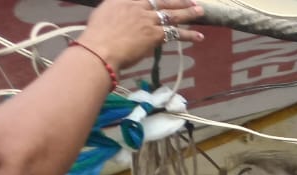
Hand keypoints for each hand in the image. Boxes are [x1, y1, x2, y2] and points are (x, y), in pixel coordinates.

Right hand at [82, 0, 205, 70]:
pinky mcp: (154, 34)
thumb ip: (116, 10)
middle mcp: (137, 7)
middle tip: (192, 1)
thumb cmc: (96, 36)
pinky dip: (188, 35)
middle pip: (162, 1)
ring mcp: (147, 20)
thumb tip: (122, 14)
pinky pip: (175, 33)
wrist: (100, 49)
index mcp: (123, 1)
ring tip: (200, 11)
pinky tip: (199, 36)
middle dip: (179, 0)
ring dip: (188, 13)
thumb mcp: (103, 14)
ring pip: (172, 14)